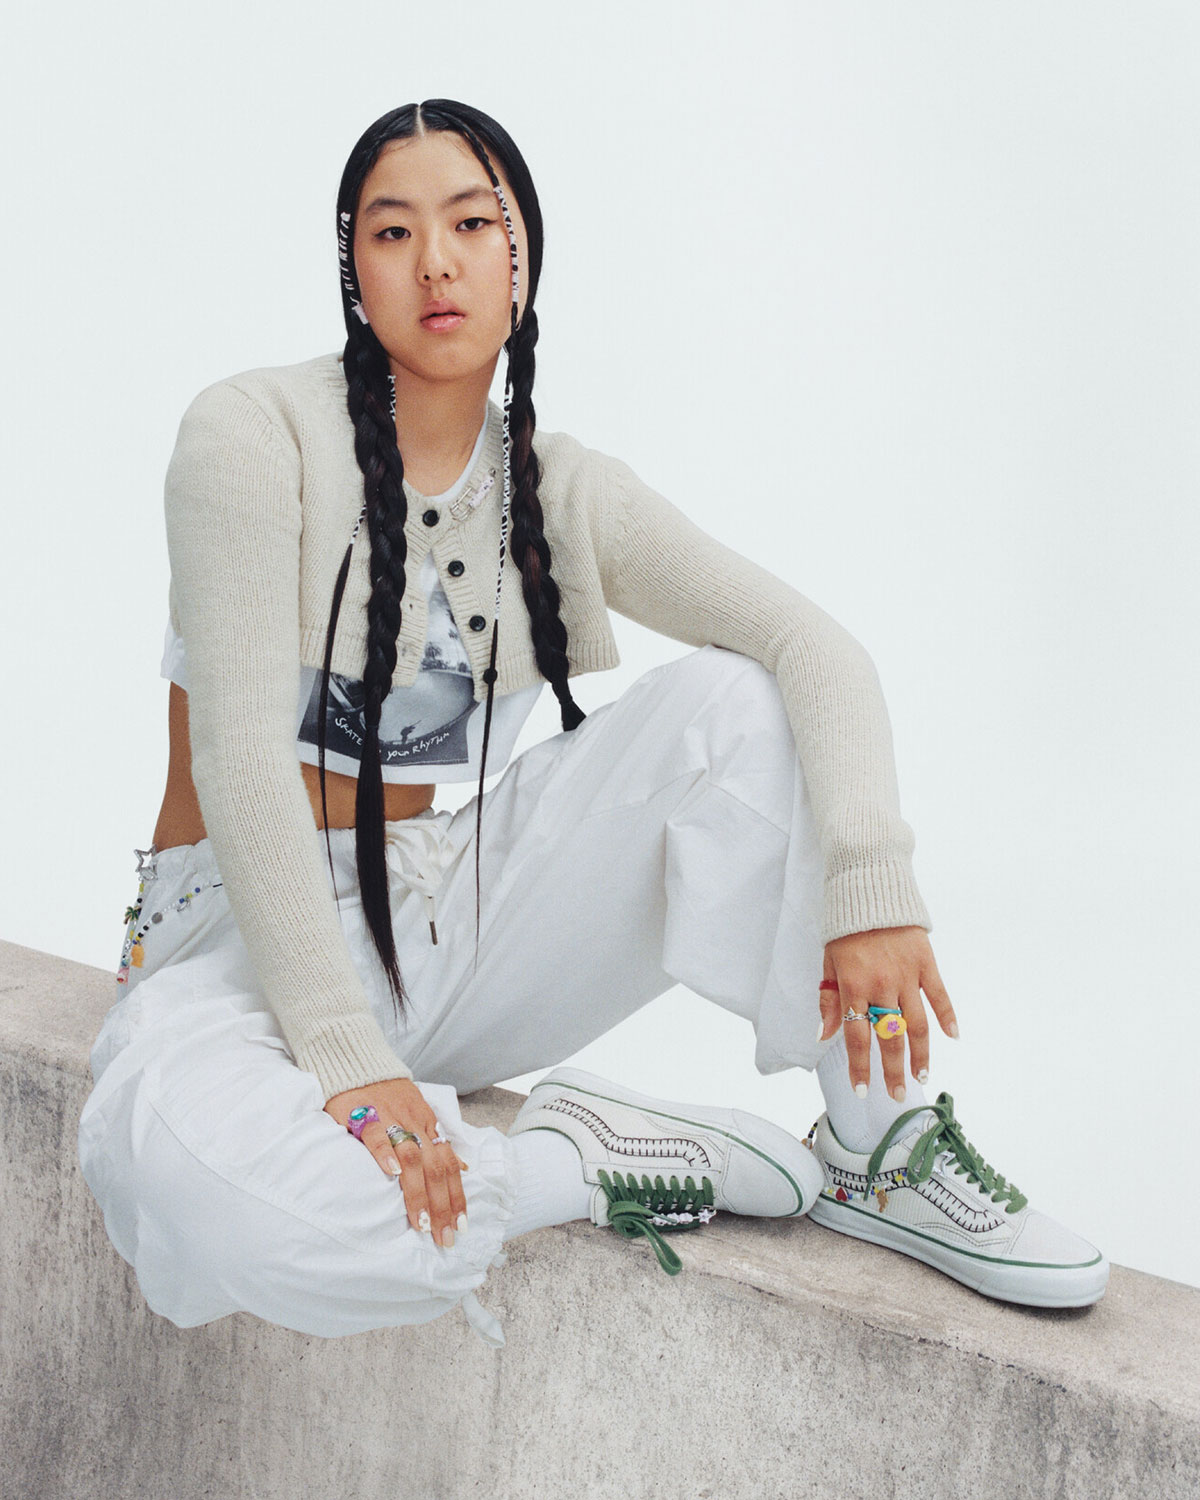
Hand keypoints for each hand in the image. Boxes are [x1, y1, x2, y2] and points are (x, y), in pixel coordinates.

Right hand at [325, 1077, 470, 1248]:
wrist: (357, 1060)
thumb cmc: (387, 1092)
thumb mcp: (419, 1112)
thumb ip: (438, 1140)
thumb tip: (463, 1167)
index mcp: (429, 1123)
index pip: (450, 1165)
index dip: (457, 1196)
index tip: (461, 1226)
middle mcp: (415, 1123)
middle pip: (436, 1167)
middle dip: (442, 1206)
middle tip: (444, 1237)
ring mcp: (390, 1118)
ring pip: (412, 1157)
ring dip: (419, 1192)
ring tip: (421, 1223)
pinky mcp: (363, 1113)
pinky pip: (377, 1135)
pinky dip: (386, 1154)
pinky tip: (392, 1176)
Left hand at [816, 926, 957, 1101]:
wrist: (869, 889)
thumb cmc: (845, 929)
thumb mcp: (828, 962)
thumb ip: (828, 1000)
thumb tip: (824, 1035)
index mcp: (853, 986)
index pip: (857, 1037)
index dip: (860, 1067)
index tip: (863, 1091)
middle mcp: (881, 985)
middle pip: (889, 1037)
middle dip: (892, 1070)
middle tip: (896, 1095)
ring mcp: (906, 975)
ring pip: (917, 1024)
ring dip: (920, 1054)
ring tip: (921, 1077)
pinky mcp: (925, 963)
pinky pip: (939, 995)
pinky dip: (948, 1016)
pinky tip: (952, 1037)